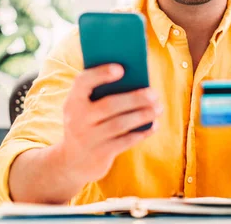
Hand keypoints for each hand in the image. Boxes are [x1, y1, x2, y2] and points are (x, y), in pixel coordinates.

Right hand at [56, 64, 161, 185]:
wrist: (72, 163)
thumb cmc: (87, 124)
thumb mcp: (85, 108)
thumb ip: (102, 93)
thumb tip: (137, 81)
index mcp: (73, 101)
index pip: (82, 82)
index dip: (100, 74)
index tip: (121, 68)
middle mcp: (77, 119)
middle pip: (109, 105)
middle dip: (135, 98)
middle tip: (154, 93)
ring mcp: (87, 139)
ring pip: (120, 124)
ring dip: (143, 115)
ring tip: (158, 108)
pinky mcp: (100, 155)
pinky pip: (125, 141)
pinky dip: (142, 132)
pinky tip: (154, 125)